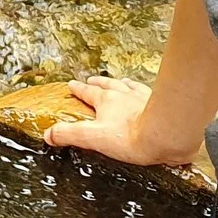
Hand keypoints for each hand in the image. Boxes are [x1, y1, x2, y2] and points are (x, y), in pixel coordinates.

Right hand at [42, 76, 198, 166]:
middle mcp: (124, 95)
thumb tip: (49, 134)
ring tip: (121, 82)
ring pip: (129, 86)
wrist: (168, 134)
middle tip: (93, 80)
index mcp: (106, 101)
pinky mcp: (161, 104)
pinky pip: (150, 92)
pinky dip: (144, 91)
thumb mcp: (93, 137)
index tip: (72, 85)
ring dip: (122, 84)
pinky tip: (148, 92)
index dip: (78, 89)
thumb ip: (69, 135)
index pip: (88, 92)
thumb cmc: (133, 137)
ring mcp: (143, 98)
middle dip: (99, 83)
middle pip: (108, 85)